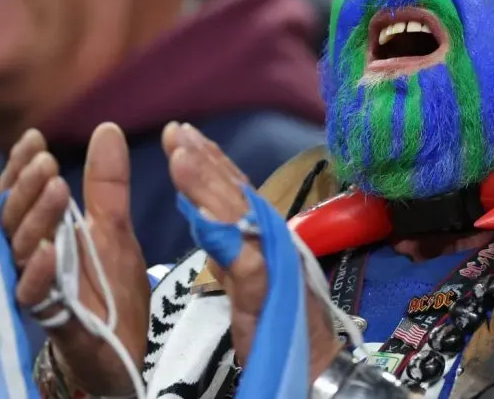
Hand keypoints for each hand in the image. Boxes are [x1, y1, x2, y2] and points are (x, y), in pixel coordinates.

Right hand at [0, 124, 149, 395]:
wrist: (126, 346)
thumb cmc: (110, 286)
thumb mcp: (114, 227)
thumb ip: (107, 184)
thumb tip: (106, 128)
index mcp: (45, 233)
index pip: (21, 195)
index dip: (21, 168)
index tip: (35, 138)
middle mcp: (33, 258)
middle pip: (15, 218)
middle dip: (28, 188)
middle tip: (47, 161)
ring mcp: (39, 288)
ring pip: (21, 251)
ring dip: (37, 219)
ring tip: (57, 189)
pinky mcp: (53, 318)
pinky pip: (34, 296)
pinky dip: (39, 273)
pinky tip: (50, 250)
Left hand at [164, 123, 340, 375]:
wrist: (315, 360)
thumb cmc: (281, 318)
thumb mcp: (245, 275)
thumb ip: (226, 243)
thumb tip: (200, 209)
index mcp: (260, 235)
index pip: (234, 189)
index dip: (210, 159)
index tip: (182, 132)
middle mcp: (270, 240)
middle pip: (235, 195)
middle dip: (205, 162)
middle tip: (178, 132)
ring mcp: (273, 265)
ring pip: (240, 219)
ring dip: (211, 187)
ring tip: (183, 158)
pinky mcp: (271, 296)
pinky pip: (248, 266)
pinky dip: (229, 241)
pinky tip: (204, 221)